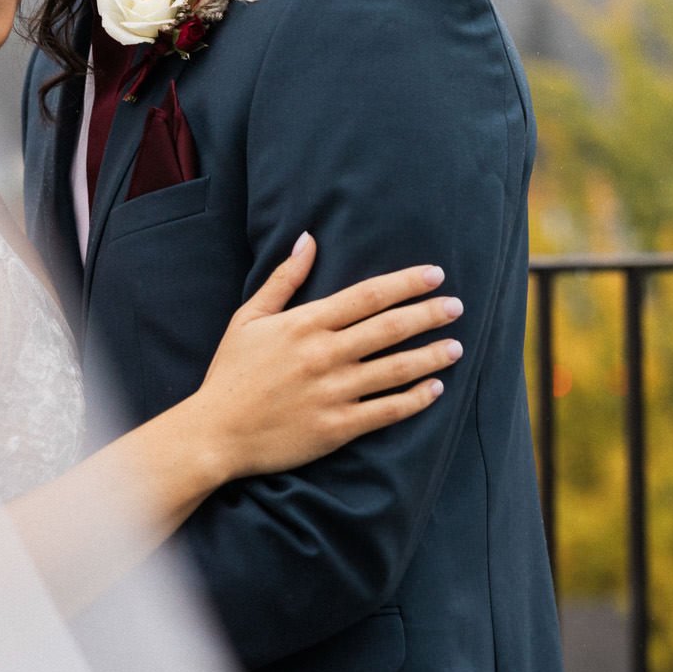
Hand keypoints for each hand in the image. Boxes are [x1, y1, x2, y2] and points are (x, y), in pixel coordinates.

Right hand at [186, 233, 464, 481]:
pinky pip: (387, 411)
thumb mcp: (250, 318)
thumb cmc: (231, 373)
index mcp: (306, 323)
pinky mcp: (337, 428)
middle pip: (390, 328)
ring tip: (457, 347)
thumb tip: (309, 238)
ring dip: (432, 356)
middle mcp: (324, 354)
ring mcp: (333, 392)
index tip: (436, 274)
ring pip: (396, 369)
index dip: (407, 283)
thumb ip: (284, 279)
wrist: (215, 433)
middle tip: (457, 306)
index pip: (368, 295)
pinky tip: (435, 388)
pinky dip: (415, 399)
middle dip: (429, 314)